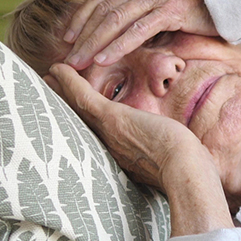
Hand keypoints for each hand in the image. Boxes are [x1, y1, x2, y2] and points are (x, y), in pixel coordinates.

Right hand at [47, 63, 233, 235]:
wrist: (187, 171)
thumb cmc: (189, 170)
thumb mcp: (176, 159)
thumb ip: (173, 155)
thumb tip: (192, 153)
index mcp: (124, 153)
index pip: (101, 133)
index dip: (87, 119)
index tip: (77, 111)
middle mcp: (110, 144)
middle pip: (81, 121)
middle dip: (66, 104)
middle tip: (49, 88)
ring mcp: (108, 132)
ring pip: (76, 107)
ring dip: (61, 90)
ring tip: (49, 76)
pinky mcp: (112, 119)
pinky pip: (83, 97)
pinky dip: (69, 83)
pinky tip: (57, 69)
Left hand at [63, 0, 216, 69]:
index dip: (81, 17)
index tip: (66, 37)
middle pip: (103, 10)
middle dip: (82, 36)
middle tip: (67, 59)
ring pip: (116, 20)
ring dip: (94, 44)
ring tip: (79, 63)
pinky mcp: (171, 10)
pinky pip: (138, 30)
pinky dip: (118, 45)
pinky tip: (105, 59)